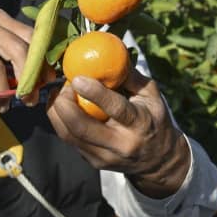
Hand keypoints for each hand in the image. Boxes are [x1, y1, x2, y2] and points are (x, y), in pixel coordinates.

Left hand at [46, 70, 190, 197]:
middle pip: (82, 127)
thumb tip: (110, 54)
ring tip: (57, 94)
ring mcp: (105, 157)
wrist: (159, 161)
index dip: (94, 93)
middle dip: (64, 105)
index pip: (116, 109)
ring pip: (69, 136)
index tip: (77, 78)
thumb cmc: (154, 119)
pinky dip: (61, 122)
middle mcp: (121, 144)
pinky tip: (62, 107)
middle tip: (62, 87)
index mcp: (140, 124)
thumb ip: (131, 76)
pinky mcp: (94, 162)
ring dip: (56, 113)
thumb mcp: (152, 95)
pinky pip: (70, 141)